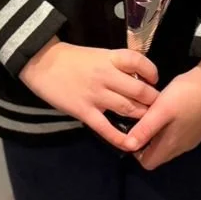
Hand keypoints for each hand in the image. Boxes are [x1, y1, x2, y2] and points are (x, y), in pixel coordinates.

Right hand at [20, 38, 157, 146]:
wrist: (41, 62)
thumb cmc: (71, 59)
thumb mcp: (97, 55)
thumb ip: (115, 66)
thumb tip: (136, 79)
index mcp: (109, 58)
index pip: (138, 61)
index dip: (151, 71)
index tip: (154, 79)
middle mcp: (106, 76)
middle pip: (138, 90)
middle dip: (153, 100)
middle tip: (159, 107)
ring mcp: (95, 95)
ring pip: (127, 108)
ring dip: (142, 116)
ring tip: (150, 123)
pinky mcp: (84, 111)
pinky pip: (106, 127)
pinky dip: (120, 138)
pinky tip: (130, 144)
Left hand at [123, 59, 200, 169]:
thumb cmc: (186, 95)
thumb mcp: (161, 109)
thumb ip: (145, 129)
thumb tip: (126, 147)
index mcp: (171, 145)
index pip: (147, 163)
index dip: (136, 152)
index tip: (132, 132)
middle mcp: (182, 147)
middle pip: (157, 155)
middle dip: (146, 143)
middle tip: (141, 121)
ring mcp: (192, 140)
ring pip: (168, 146)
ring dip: (158, 136)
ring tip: (154, 115)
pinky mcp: (198, 130)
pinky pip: (179, 137)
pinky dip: (170, 130)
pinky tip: (170, 112)